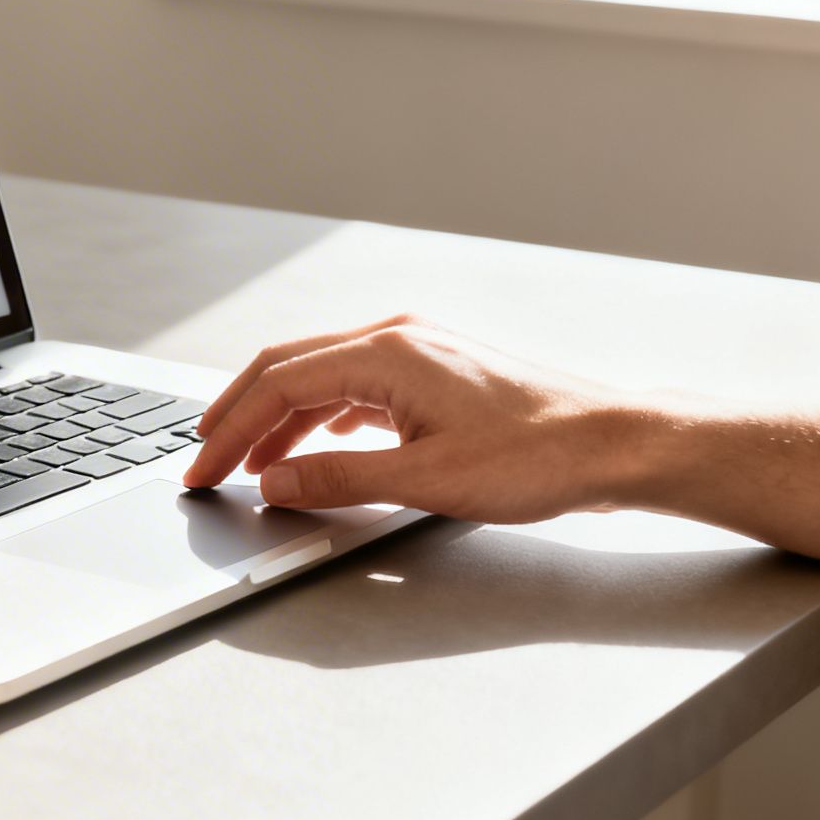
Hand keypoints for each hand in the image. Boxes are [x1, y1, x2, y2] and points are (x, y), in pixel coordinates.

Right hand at [183, 316, 636, 523]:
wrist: (616, 443)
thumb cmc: (539, 456)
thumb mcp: (427, 480)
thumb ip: (339, 478)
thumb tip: (273, 481)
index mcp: (386, 353)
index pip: (278, 386)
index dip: (230, 431)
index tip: (203, 469)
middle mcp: (395, 339)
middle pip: (287, 369)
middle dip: (237, 417)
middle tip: (204, 460)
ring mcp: (416, 352)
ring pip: (319, 377)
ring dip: (277, 420)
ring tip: (248, 463)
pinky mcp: (433, 373)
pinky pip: (354, 387)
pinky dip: (318, 417)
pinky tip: (313, 447)